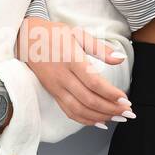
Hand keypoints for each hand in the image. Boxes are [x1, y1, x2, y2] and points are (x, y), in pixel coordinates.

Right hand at [15, 15, 132, 127]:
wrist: (26, 38)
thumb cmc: (54, 34)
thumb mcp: (78, 34)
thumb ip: (100, 48)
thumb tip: (120, 59)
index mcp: (71, 60)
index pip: (93, 83)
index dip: (110, 94)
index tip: (125, 100)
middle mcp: (62, 77)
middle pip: (88, 100)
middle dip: (110, 109)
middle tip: (128, 112)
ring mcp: (56, 87)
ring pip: (79, 109)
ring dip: (100, 117)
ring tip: (117, 118)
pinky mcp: (53, 93)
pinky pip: (69, 111)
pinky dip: (85, 120)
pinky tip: (99, 121)